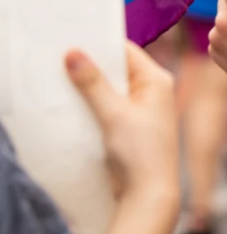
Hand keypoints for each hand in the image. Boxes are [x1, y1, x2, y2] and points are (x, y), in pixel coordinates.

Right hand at [65, 42, 179, 204]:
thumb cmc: (140, 152)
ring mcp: (143, 109)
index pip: (127, 52)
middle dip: (92, 67)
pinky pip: (110, 107)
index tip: (73, 40)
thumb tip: (75, 53)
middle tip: (62, 59)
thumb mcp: (114, 114)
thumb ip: (93, 84)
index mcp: (156, 80)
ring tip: (62, 80)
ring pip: (112, 89)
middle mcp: (153, 91)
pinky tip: (74, 105)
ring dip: (91, 88)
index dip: (101, 45)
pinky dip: (94, 105)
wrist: (149, 194)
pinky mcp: (132, 126)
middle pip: (118, 70)